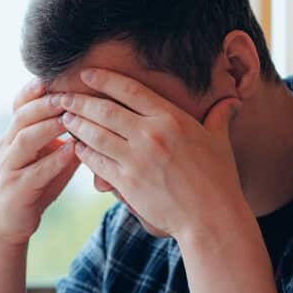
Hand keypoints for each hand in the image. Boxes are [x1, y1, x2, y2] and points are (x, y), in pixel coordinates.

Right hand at [0, 78, 80, 246]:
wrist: (9, 223)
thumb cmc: (34, 185)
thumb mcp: (49, 157)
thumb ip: (67, 137)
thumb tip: (97, 115)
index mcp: (15, 134)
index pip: (20, 104)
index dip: (35, 88)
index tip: (55, 74)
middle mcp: (8, 146)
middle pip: (23, 116)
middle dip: (45, 102)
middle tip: (69, 92)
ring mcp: (10, 167)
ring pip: (25, 139)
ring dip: (48, 126)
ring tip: (70, 116)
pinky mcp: (16, 189)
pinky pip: (35, 172)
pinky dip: (53, 160)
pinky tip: (72, 152)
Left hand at [56, 68, 245, 240]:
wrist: (212, 219)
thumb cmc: (219, 180)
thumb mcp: (220, 142)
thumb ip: (219, 117)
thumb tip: (232, 100)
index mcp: (172, 118)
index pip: (130, 90)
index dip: (104, 79)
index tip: (86, 74)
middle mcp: (151, 134)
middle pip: (105, 110)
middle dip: (79, 100)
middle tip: (61, 95)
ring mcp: (136, 159)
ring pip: (95, 135)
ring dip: (75, 124)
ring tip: (62, 117)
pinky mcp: (127, 183)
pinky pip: (97, 163)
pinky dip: (83, 153)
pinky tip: (75, 147)